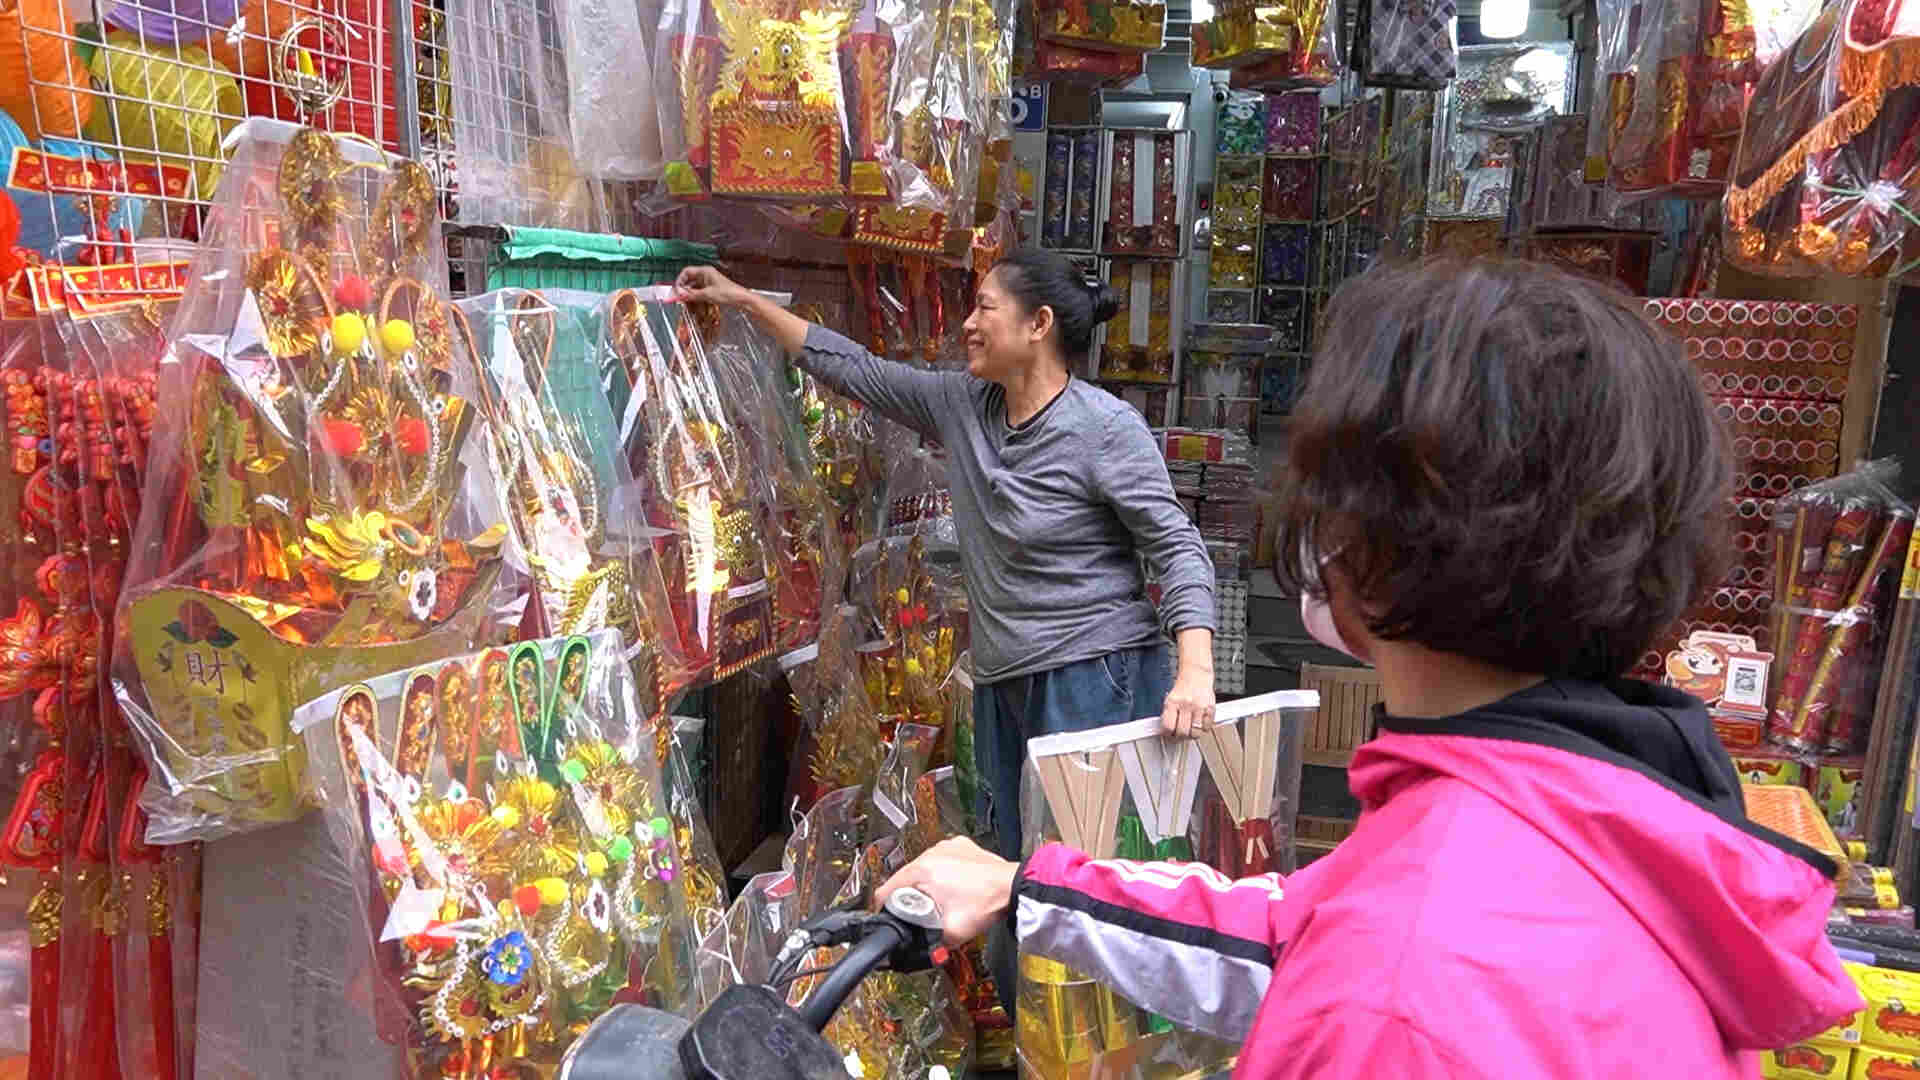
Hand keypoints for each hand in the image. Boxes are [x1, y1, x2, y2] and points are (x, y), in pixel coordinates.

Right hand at [674, 265, 753, 307]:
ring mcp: (708, 281)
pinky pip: (699, 290)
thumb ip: (691, 294)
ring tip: (684, 301)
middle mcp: (706, 274)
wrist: (741, 299)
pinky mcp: (711, 288)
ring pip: (693, 285)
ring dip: (688, 292)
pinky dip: (695, 295)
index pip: (686, 272)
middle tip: (677, 297)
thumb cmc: (727, 294)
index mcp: (704, 271)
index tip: (676, 290)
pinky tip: (692, 301)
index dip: (679, 280)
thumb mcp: (707, 295)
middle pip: (689, 279)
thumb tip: (678, 295)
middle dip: (683, 288)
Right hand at [873, 837, 1017, 946]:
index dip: (885, 908)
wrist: (1015, 888)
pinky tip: (954, 888)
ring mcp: (947, 847)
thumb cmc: (987, 904)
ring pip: (924, 869)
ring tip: (942, 901)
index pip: (887, 889)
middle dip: (910, 898)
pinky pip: (942, 862)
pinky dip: (943, 874)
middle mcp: (932, 853)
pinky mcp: (961, 847)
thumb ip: (929, 943)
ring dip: (926, 885)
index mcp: (922, 870)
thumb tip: (917, 952)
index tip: (891, 918)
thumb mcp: (951, 933)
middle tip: (923, 914)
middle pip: (905, 879)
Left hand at [1161, 664, 1215, 737]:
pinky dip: (1202, 729)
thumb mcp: (1170, 699)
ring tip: (1189, 730)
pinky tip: (1199, 723)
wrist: (1196, 675)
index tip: (1168, 735)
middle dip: (1180, 737)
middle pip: (1182, 732)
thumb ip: (1168, 716)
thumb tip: (1166, 733)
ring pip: (1195, 733)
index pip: (1168, 727)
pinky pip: (1206, 728)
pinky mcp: (1210, 709)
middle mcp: (1186, 705)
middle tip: (1179, 734)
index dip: (1167, 735)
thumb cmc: (1182, 689)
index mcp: (1172, 702)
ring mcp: (1199, 707)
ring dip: (1191, 735)